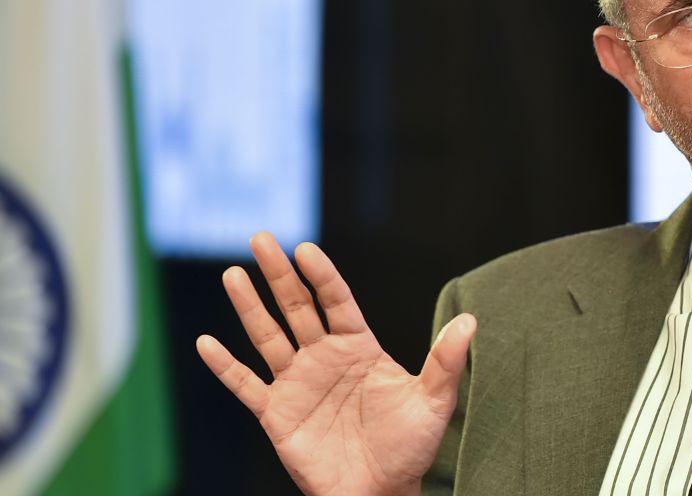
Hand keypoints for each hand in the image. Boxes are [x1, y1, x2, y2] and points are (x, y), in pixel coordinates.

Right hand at [196, 233, 473, 495]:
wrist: (380, 492)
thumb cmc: (409, 448)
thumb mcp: (433, 403)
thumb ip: (446, 362)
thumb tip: (471, 321)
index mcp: (359, 347)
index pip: (336, 301)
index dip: (322, 275)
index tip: (305, 249)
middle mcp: (324, 358)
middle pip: (297, 307)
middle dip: (279, 273)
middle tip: (261, 237)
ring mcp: (298, 383)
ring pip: (268, 336)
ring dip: (249, 306)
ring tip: (233, 274)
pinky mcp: (277, 414)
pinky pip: (246, 385)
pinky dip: (224, 366)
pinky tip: (205, 342)